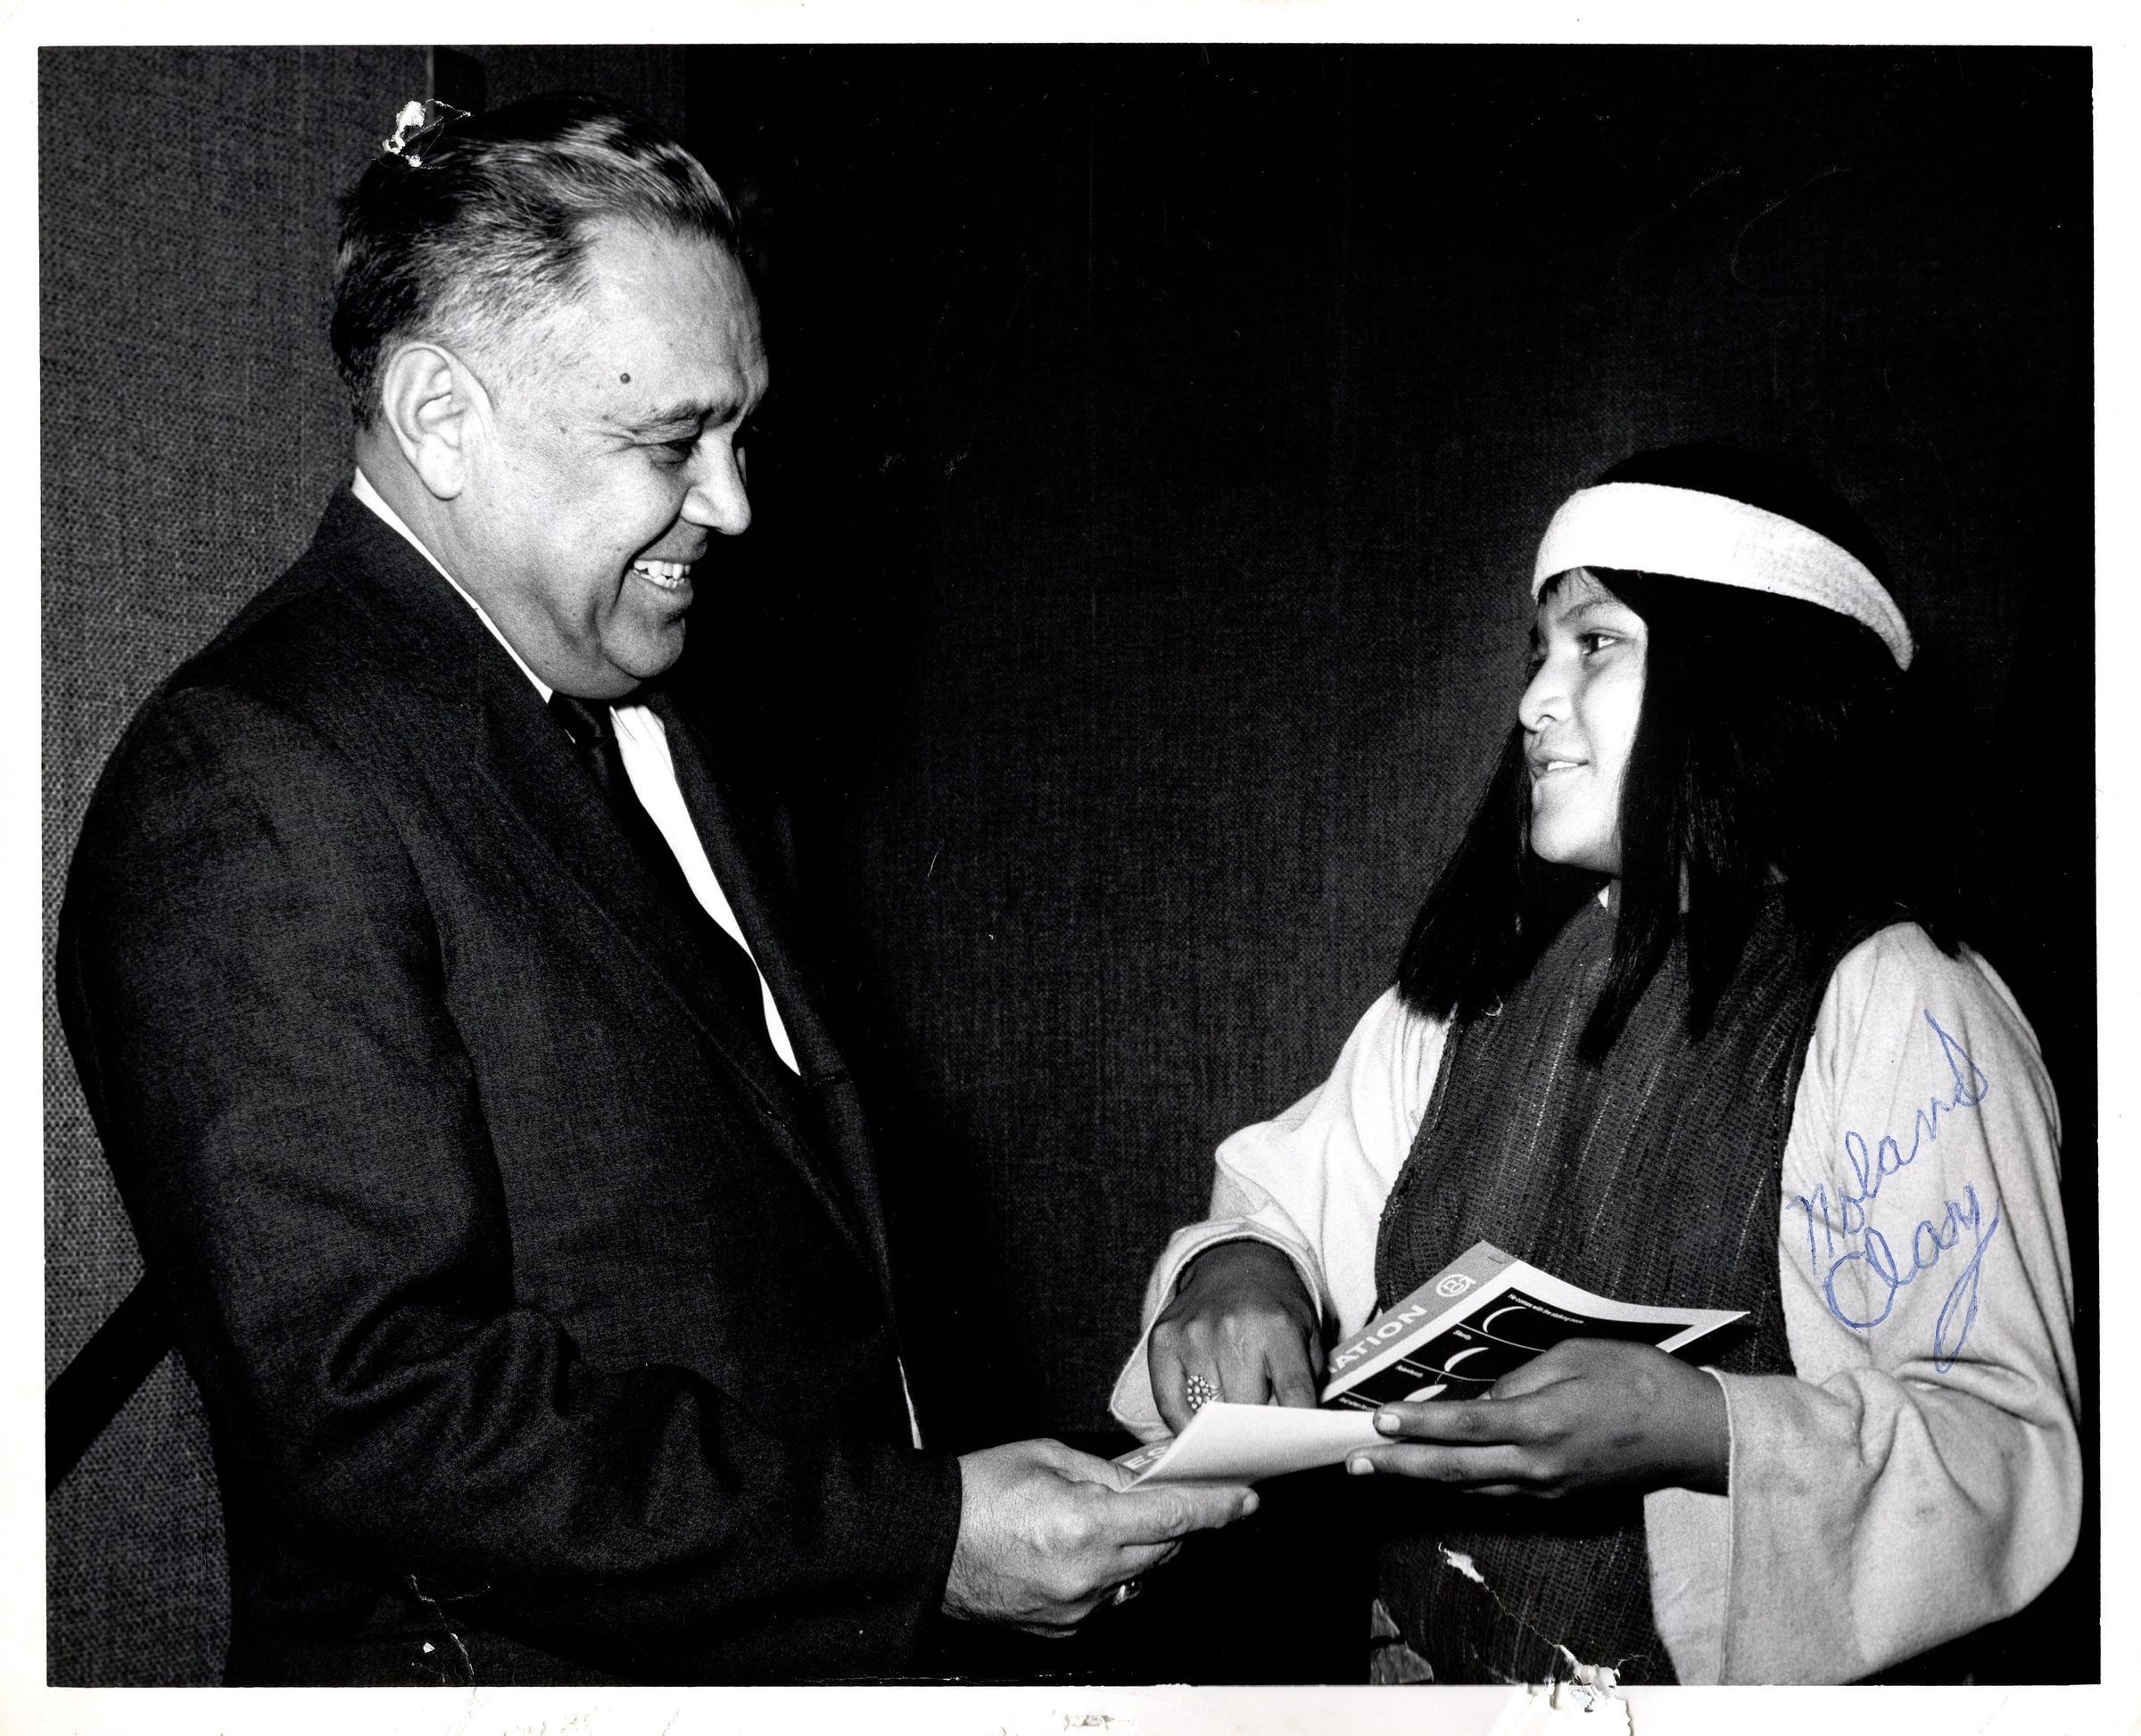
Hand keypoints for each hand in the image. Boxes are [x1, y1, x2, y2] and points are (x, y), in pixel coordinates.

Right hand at [942, 1438, 1257, 1636]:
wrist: (928, 1542)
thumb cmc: (978, 1492)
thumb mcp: (1050, 1457)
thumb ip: (1111, 1472)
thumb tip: (1153, 1477)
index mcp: (1084, 1524)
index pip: (1172, 1518)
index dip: (1216, 1507)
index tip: (1245, 1499)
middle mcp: (1086, 1574)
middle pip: (1164, 1549)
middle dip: (1175, 1521)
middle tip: (1175, 1491)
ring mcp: (1075, 1607)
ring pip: (1140, 1575)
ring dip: (1141, 1547)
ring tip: (1112, 1518)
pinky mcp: (1063, 1627)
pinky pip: (1110, 1596)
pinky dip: (1111, 1571)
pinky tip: (1084, 1547)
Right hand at [1147, 1240, 1322, 1432]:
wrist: (1233, 1263)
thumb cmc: (1273, 1308)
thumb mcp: (1307, 1333)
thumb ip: (1306, 1381)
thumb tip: (1293, 1434)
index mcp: (1277, 1327)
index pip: (1292, 1395)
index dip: (1295, 1429)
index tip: (1292, 1449)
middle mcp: (1233, 1329)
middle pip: (1245, 1410)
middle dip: (1255, 1430)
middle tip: (1259, 1439)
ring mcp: (1193, 1335)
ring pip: (1207, 1412)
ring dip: (1219, 1426)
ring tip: (1230, 1427)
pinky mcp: (1163, 1341)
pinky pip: (1169, 1404)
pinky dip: (1184, 1424)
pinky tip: (1198, 1428)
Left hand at [1345, 1338, 1728, 1497]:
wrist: (1693, 1433)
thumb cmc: (1637, 1380)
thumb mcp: (1573, 1358)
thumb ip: (1520, 1379)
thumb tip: (1481, 1398)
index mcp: (1541, 1423)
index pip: (1463, 1426)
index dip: (1417, 1426)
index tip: (1377, 1421)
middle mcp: (1538, 1465)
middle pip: (1454, 1470)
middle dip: (1398, 1466)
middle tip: (1353, 1461)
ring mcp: (1547, 1489)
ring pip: (1471, 1488)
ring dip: (1422, 1479)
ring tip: (1379, 1469)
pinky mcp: (1558, 1499)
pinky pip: (1498, 1493)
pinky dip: (1461, 1484)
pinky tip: (1437, 1475)